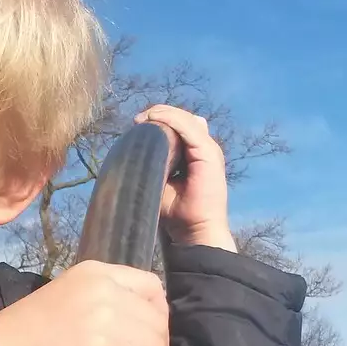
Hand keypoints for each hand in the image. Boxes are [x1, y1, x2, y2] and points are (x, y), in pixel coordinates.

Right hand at [0, 261, 169, 345]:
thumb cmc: (26, 332)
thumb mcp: (66, 295)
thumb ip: (100, 298)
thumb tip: (133, 321)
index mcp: (96, 272)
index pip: (152, 286)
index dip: (157, 314)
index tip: (146, 334)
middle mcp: (106, 290)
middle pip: (158, 319)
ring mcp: (106, 320)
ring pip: (155, 345)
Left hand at [135, 104, 236, 250]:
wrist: (194, 231)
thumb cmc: (177, 214)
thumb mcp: (162, 182)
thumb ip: (158, 162)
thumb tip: (144, 145)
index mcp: (196, 154)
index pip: (180, 127)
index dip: (160, 120)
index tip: (137, 124)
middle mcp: (204, 149)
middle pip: (183, 120)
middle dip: (160, 115)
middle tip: (137, 120)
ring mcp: (209, 150)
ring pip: (185, 120)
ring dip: (163, 114)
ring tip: (143, 118)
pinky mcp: (208, 154)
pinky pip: (188, 128)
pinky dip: (171, 120)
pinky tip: (154, 118)